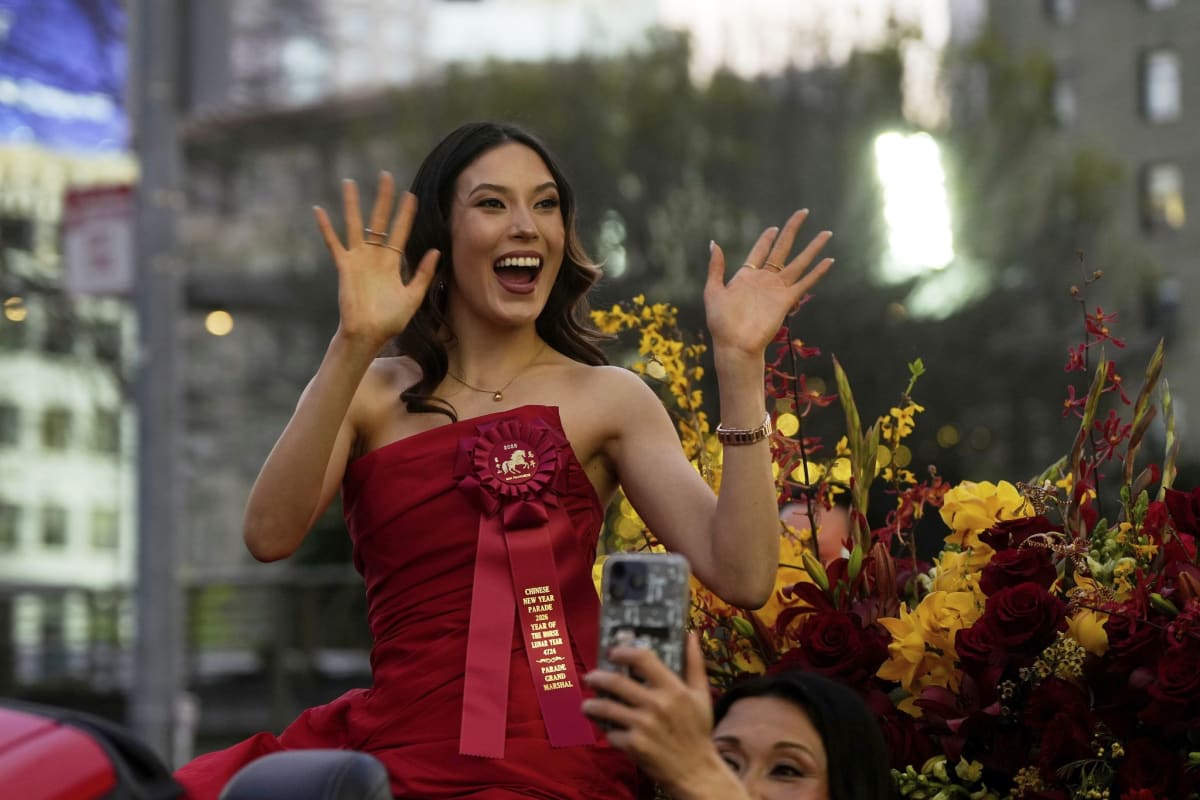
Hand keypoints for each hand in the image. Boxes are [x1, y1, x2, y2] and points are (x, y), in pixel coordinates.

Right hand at [313, 172, 439, 346]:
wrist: (369, 334)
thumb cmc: (390, 320)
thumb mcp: (413, 296)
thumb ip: (424, 274)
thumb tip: (436, 251)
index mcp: (392, 262)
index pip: (400, 231)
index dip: (406, 214)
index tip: (411, 195)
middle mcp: (375, 256)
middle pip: (379, 220)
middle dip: (383, 199)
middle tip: (385, 176)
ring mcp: (358, 259)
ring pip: (354, 225)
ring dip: (353, 204)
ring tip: (350, 183)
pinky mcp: (344, 266)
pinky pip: (333, 243)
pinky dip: (326, 228)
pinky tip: (318, 210)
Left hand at [582, 634, 732, 793]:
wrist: (695, 771)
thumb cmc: (697, 730)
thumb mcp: (701, 695)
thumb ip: (694, 663)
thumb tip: (690, 634)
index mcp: (673, 689)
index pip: (643, 659)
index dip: (624, 652)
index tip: (613, 653)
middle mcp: (656, 704)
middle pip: (616, 682)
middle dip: (597, 678)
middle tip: (590, 678)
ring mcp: (643, 725)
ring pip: (606, 708)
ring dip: (591, 704)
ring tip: (587, 704)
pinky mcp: (634, 745)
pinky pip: (611, 733)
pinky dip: (606, 730)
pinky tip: (605, 728)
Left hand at [704, 210, 832, 359]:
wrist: (734, 344)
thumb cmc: (721, 322)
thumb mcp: (713, 290)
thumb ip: (716, 267)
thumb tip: (714, 242)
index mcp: (746, 275)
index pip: (760, 250)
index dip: (767, 238)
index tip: (773, 227)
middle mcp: (765, 279)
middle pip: (782, 249)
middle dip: (792, 230)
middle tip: (803, 212)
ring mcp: (777, 289)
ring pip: (799, 262)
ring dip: (812, 248)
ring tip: (826, 233)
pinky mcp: (786, 300)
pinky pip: (805, 283)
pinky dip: (817, 272)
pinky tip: (829, 261)